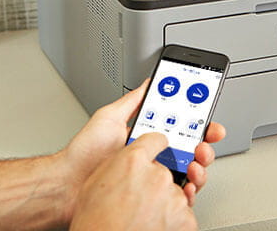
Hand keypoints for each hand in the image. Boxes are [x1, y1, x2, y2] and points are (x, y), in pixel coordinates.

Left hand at [59, 79, 225, 220]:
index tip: (208, 117)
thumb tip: (149, 82)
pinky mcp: (153, 194)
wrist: (68, 183)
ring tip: (196, 160)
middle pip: (192, 148)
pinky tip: (187, 183)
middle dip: (205, 143)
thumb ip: (132, 100)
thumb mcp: (110, 116)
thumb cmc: (85, 153)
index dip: (198, 121)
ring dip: (201, 164)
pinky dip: (189, 189)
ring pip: (191, 170)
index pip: (180, 125)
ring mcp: (155, 175)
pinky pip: (179, 193)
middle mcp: (155, 155)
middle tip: (204, 141)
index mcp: (148, 135)